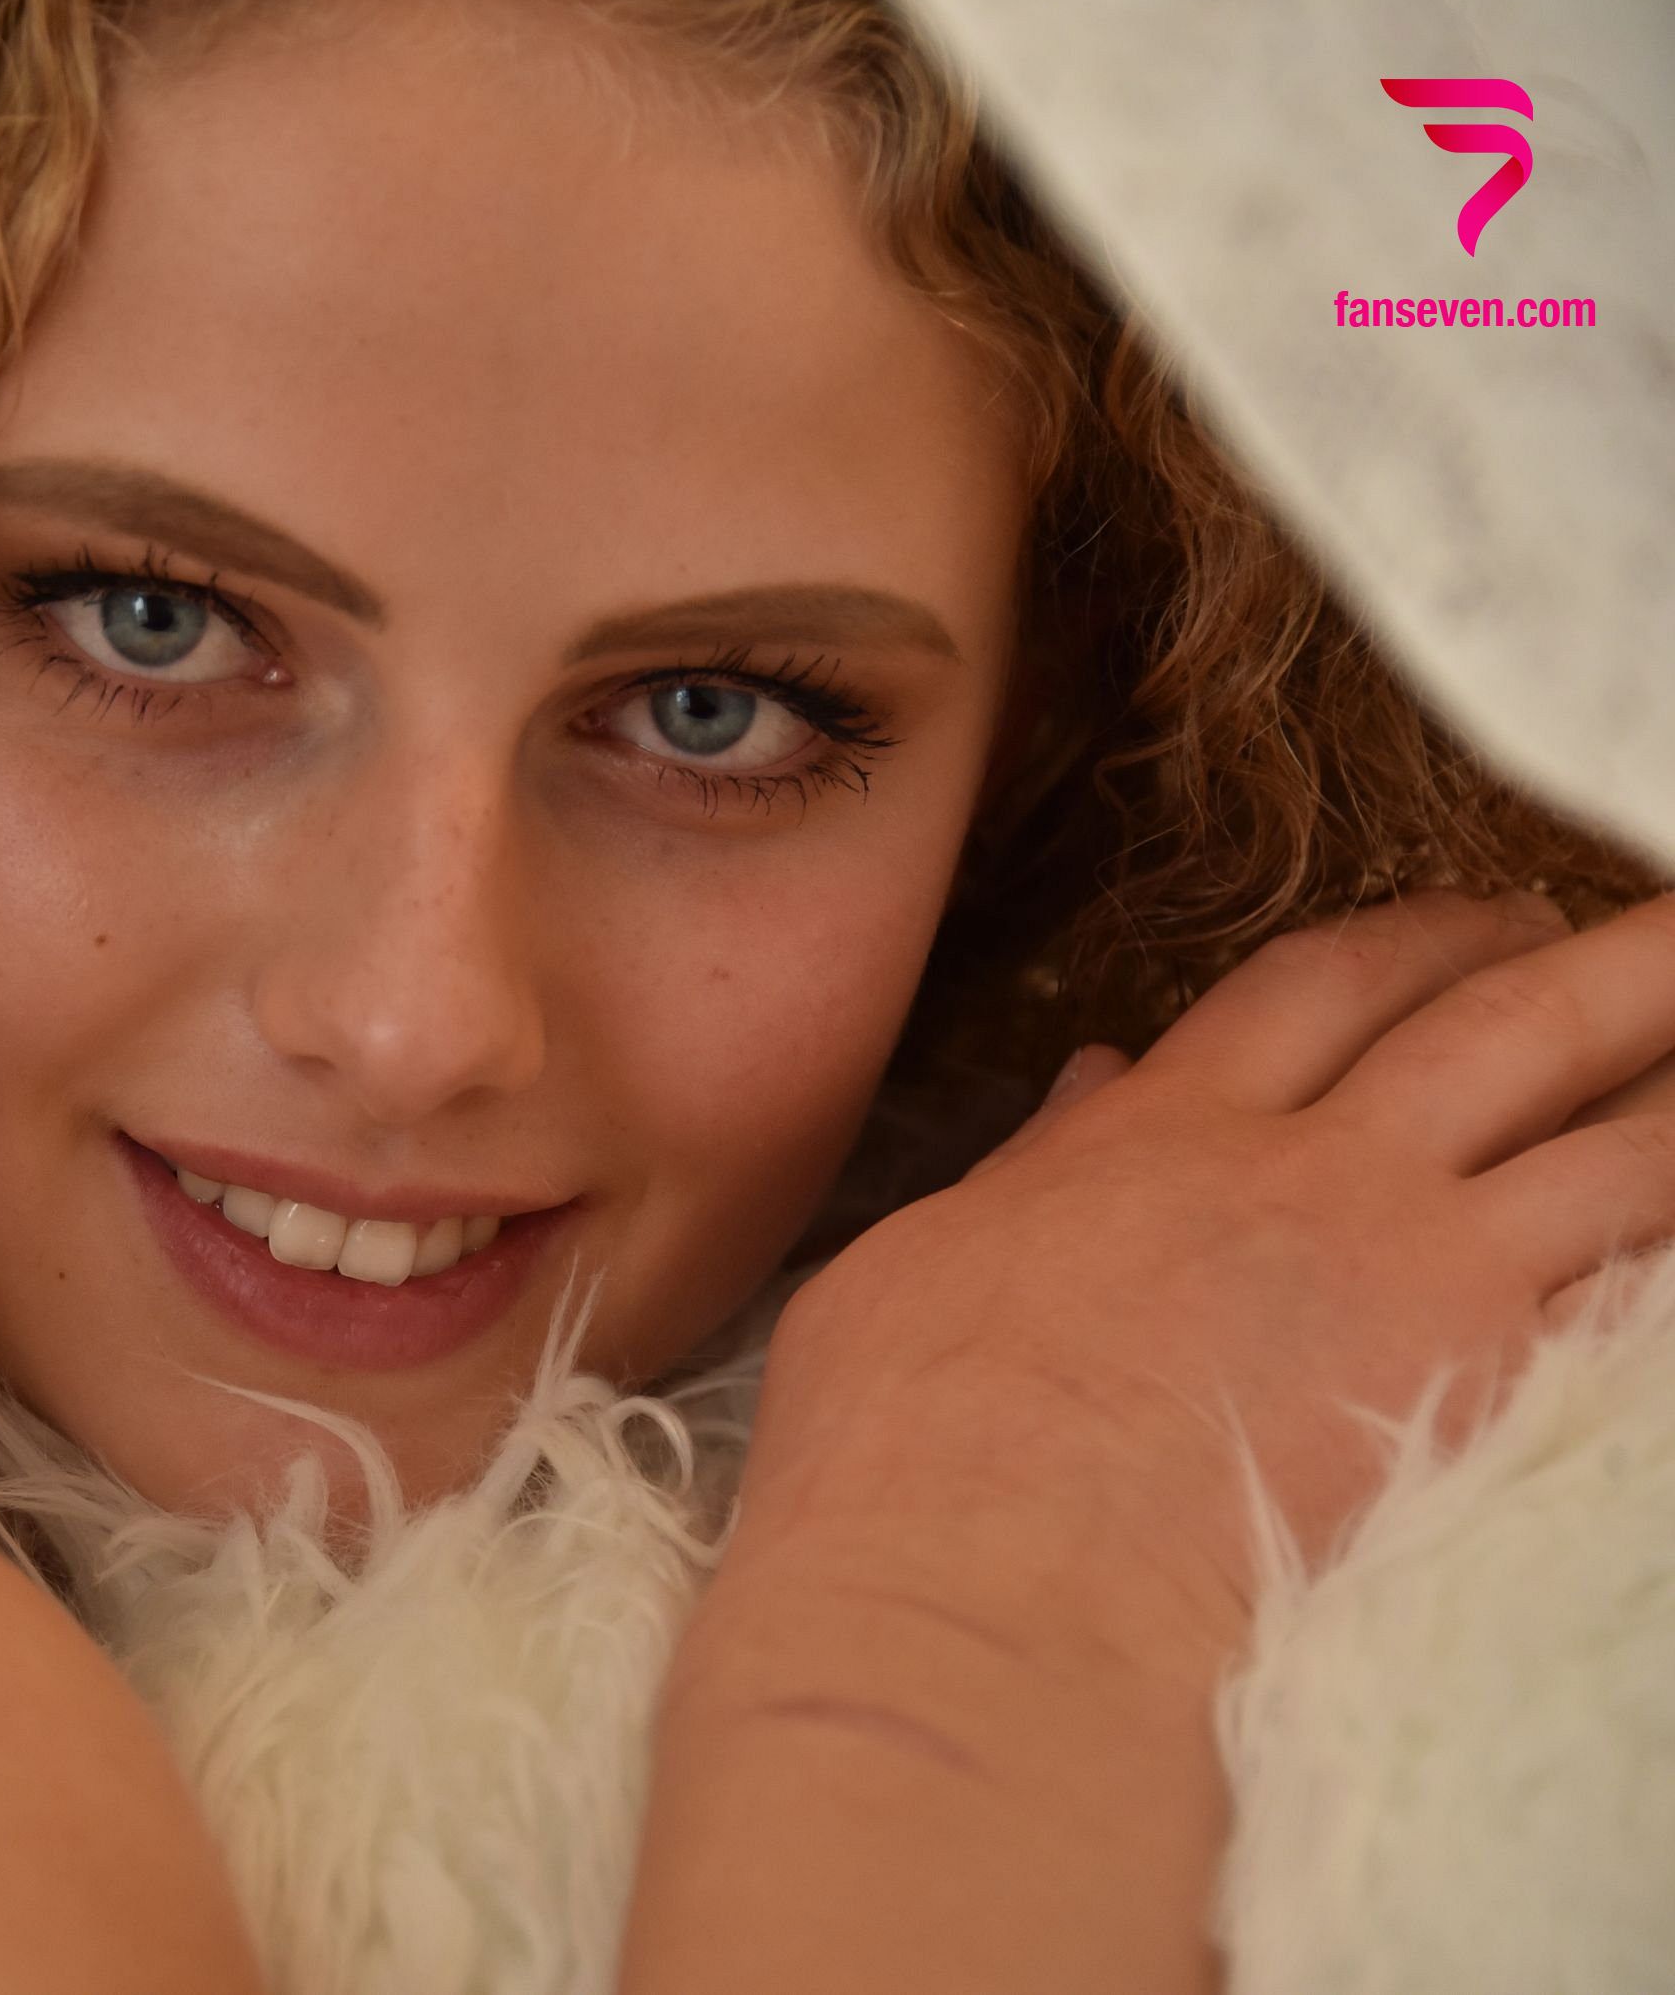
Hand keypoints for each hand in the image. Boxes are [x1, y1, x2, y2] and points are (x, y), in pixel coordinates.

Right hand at [734, 888, 1674, 1678]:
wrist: (991, 1586)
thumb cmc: (906, 1443)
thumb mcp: (924, 1261)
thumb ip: (1027, 1166)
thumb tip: (1088, 1084)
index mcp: (1163, 1132)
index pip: (1312, 989)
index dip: (1408, 940)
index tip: (1474, 920)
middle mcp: (1308, 1175)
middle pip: (1495, 1025)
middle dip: (1601, 963)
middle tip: (1665, 929)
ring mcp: (1412, 1276)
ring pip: (1613, 1150)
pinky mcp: (1483, 1392)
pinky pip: (1638, 1296)